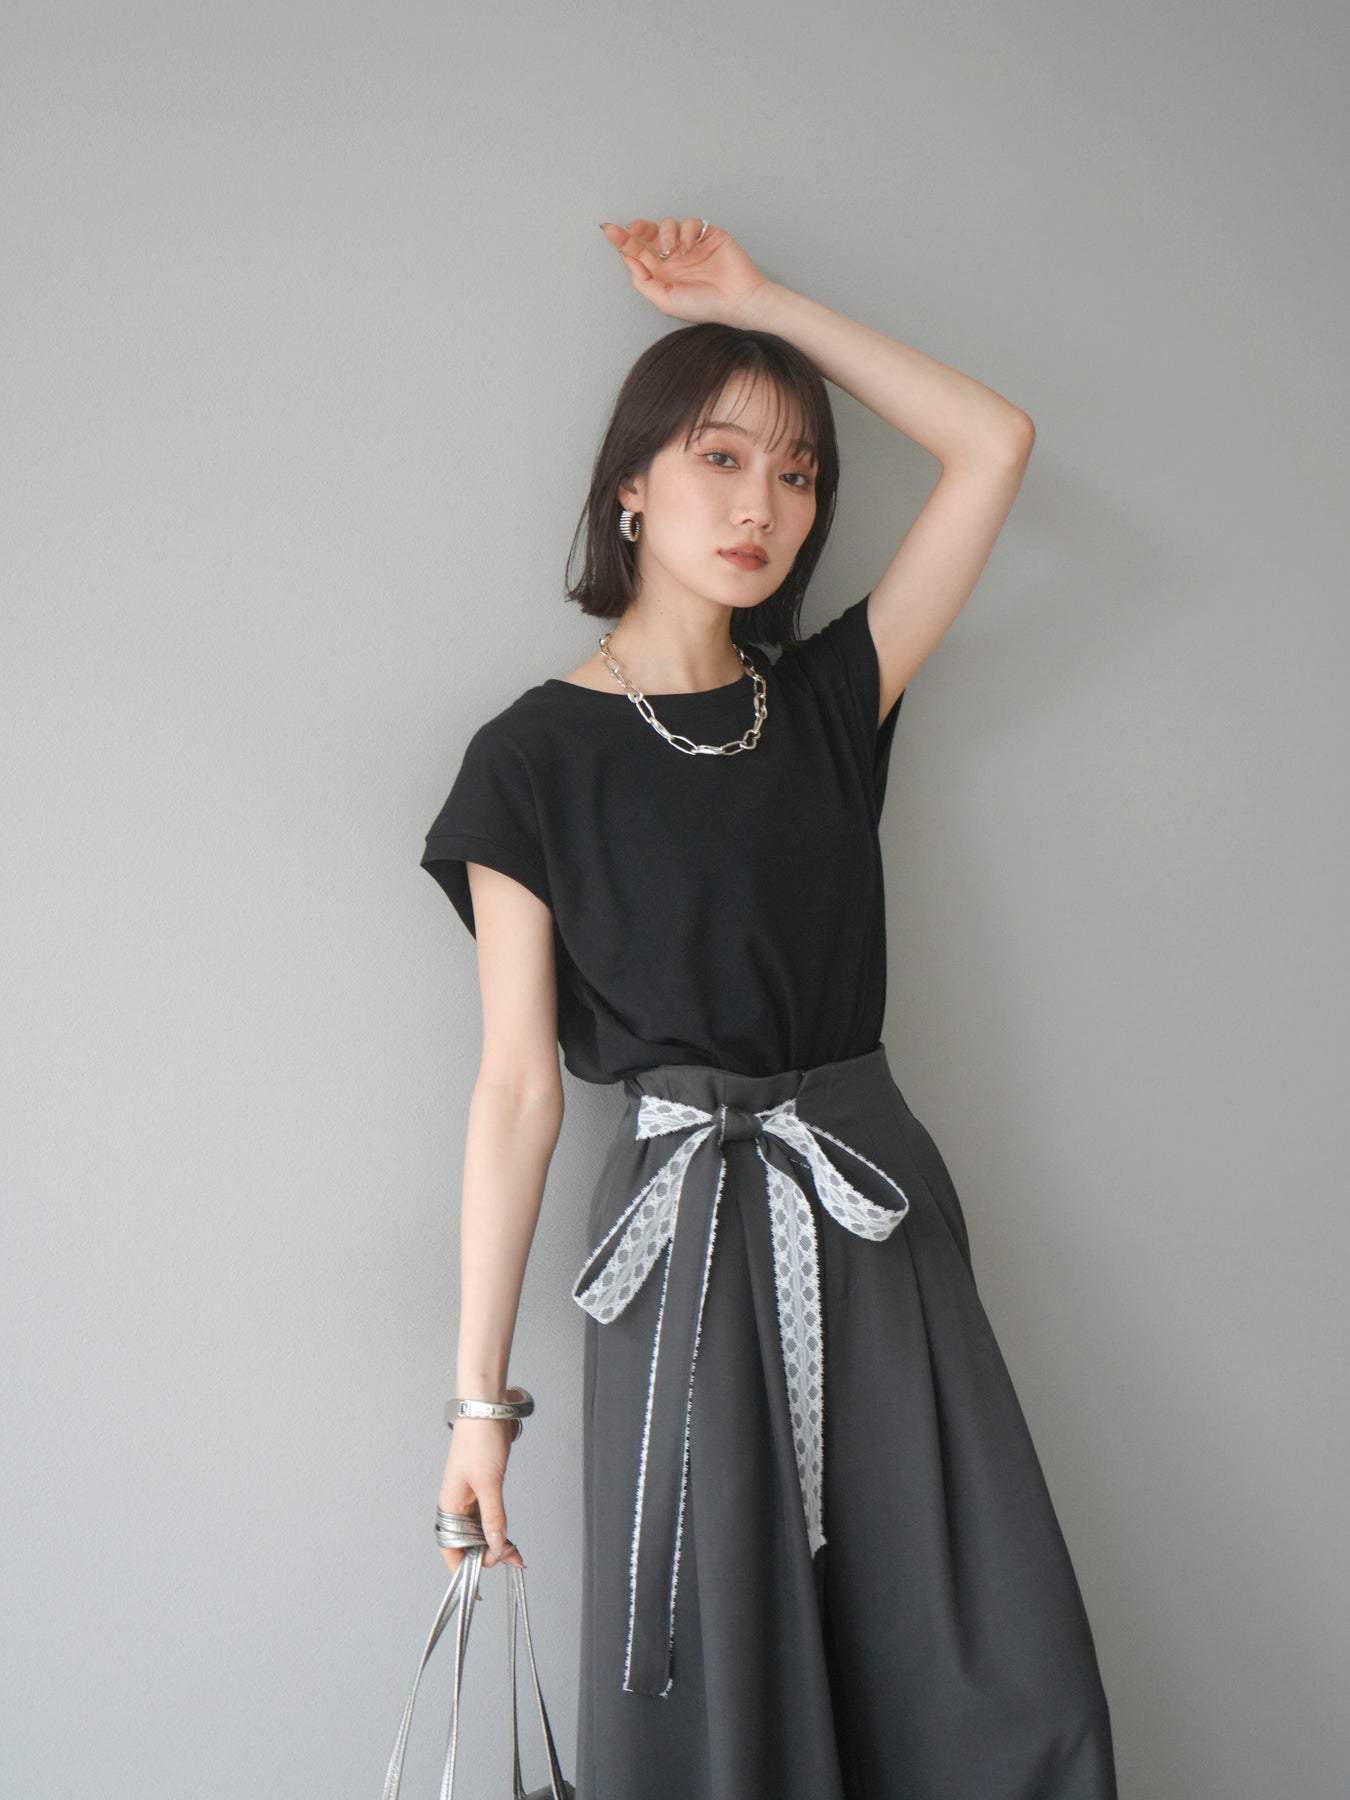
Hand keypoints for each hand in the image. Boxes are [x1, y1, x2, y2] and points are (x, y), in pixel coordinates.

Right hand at [437, 1419, 525, 1575]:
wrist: (487, 1408)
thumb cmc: (481, 1442)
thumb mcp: (490, 1484)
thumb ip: (493, 1519)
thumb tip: (495, 1549)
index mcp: (449, 1506)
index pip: (450, 1549)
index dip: (464, 1569)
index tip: (481, 1585)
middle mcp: (455, 1505)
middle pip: (467, 1544)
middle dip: (486, 1556)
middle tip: (511, 1557)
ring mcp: (468, 1497)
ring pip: (478, 1532)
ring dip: (494, 1543)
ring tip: (515, 1552)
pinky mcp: (481, 1488)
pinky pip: (486, 1518)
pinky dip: (497, 1528)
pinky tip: (509, 1536)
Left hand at [599, 216, 774, 327]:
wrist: (737, 300)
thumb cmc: (705, 306)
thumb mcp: (665, 301)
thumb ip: (644, 282)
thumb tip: (627, 260)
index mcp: (663, 274)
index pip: (638, 253)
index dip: (623, 240)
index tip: (609, 230)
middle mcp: (674, 258)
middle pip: (649, 234)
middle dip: (637, 229)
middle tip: (631, 228)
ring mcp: (690, 246)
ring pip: (668, 225)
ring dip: (665, 233)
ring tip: (672, 250)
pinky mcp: (707, 235)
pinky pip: (690, 223)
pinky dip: (686, 232)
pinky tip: (690, 247)